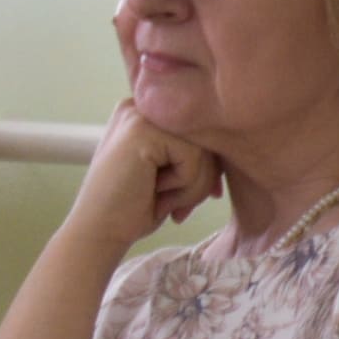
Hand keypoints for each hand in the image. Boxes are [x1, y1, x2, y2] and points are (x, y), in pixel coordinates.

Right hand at [71, 101, 225, 255]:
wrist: (98, 234)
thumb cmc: (136, 207)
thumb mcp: (175, 171)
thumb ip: (199, 150)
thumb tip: (241, 141)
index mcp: (147, 111)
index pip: (204, 130)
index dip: (208, 166)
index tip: (202, 195)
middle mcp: (141, 105)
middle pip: (207, 136)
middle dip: (203, 178)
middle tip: (178, 208)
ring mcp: (139, 115)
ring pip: (204, 148)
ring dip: (193, 187)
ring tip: (162, 200)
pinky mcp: (142, 131)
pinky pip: (194, 158)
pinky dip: (184, 186)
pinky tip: (153, 193)